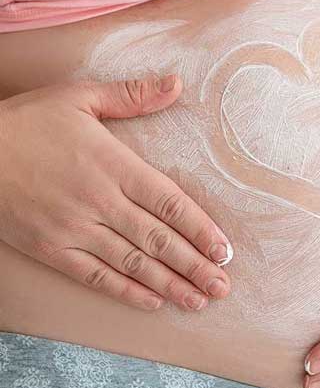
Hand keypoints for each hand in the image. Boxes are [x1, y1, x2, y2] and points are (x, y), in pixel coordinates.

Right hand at [0, 75, 232, 311]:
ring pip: (132, 263)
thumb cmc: (28, 122)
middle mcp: (100, 202)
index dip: (200, 229)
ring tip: (198, 301)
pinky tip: (152, 302)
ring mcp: (75, 229)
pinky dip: (126, 291)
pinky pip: (95, 275)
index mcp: (113, 165)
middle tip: (222, 288)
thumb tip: (177, 84)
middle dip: (194, 266)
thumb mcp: (80, 97)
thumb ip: (132, 96)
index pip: (169, 202)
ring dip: (169, 284)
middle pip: (158, 240)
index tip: (224, 250)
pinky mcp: (52, 249)